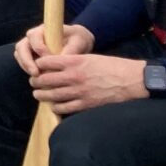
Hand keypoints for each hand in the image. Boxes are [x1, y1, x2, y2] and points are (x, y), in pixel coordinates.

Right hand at [15, 23, 94, 74]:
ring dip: (26, 66)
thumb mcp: (79, 42)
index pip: (34, 36)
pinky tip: (38, 78)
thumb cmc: (78, 40)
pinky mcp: (30, 55)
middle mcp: (33, 36)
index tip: (50, 59)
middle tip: (35, 74)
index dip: (40, 49)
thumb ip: (70, 50)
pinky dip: (28, 70)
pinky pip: (23, 62)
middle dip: (27, 61)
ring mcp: (29, 45)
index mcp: (44, 29)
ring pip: (19, 55)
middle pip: (21, 46)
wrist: (77, 42)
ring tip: (36, 78)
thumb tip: (61, 62)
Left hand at [30, 53, 148, 114]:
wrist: (132, 80)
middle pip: (44, 80)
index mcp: (74, 61)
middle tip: (34, 82)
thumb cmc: (112, 66)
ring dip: (41, 95)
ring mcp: (79, 92)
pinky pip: (64, 108)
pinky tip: (54, 106)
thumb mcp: (89, 57)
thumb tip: (54, 64)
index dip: (38, 64)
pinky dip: (56, 107)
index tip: (36, 67)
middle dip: (36, 81)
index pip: (45, 62)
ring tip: (38, 94)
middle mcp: (73, 76)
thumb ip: (71, 60)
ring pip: (51, 95)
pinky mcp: (86, 104)